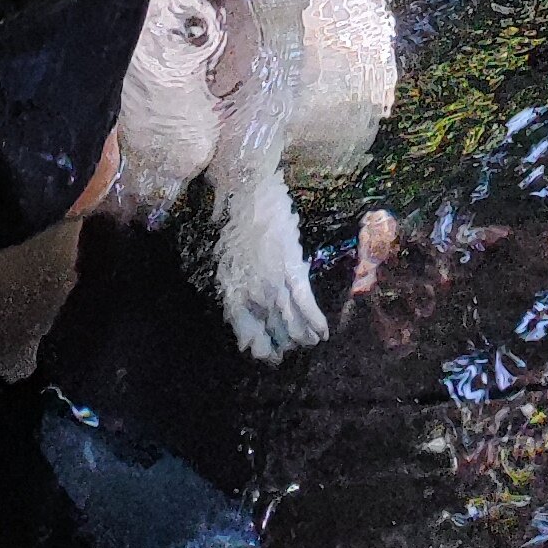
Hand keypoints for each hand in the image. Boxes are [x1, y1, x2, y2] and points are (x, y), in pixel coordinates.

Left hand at [216, 167, 331, 361]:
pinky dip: (314, 319)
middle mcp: (253, 294)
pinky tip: (323, 333)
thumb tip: (244, 308)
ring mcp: (273, 283)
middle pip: (272, 330)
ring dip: (302, 336)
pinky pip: (304, 301)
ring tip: (311, 344)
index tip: (269, 354)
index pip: (246, 333)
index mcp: (232, 293)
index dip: (259, 347)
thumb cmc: (232, 224)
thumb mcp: (224, 262)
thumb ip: (234, 290)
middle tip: (291, 351)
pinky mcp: (292, 268)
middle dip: (283, 344)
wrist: (246, 194)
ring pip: (290, 320)